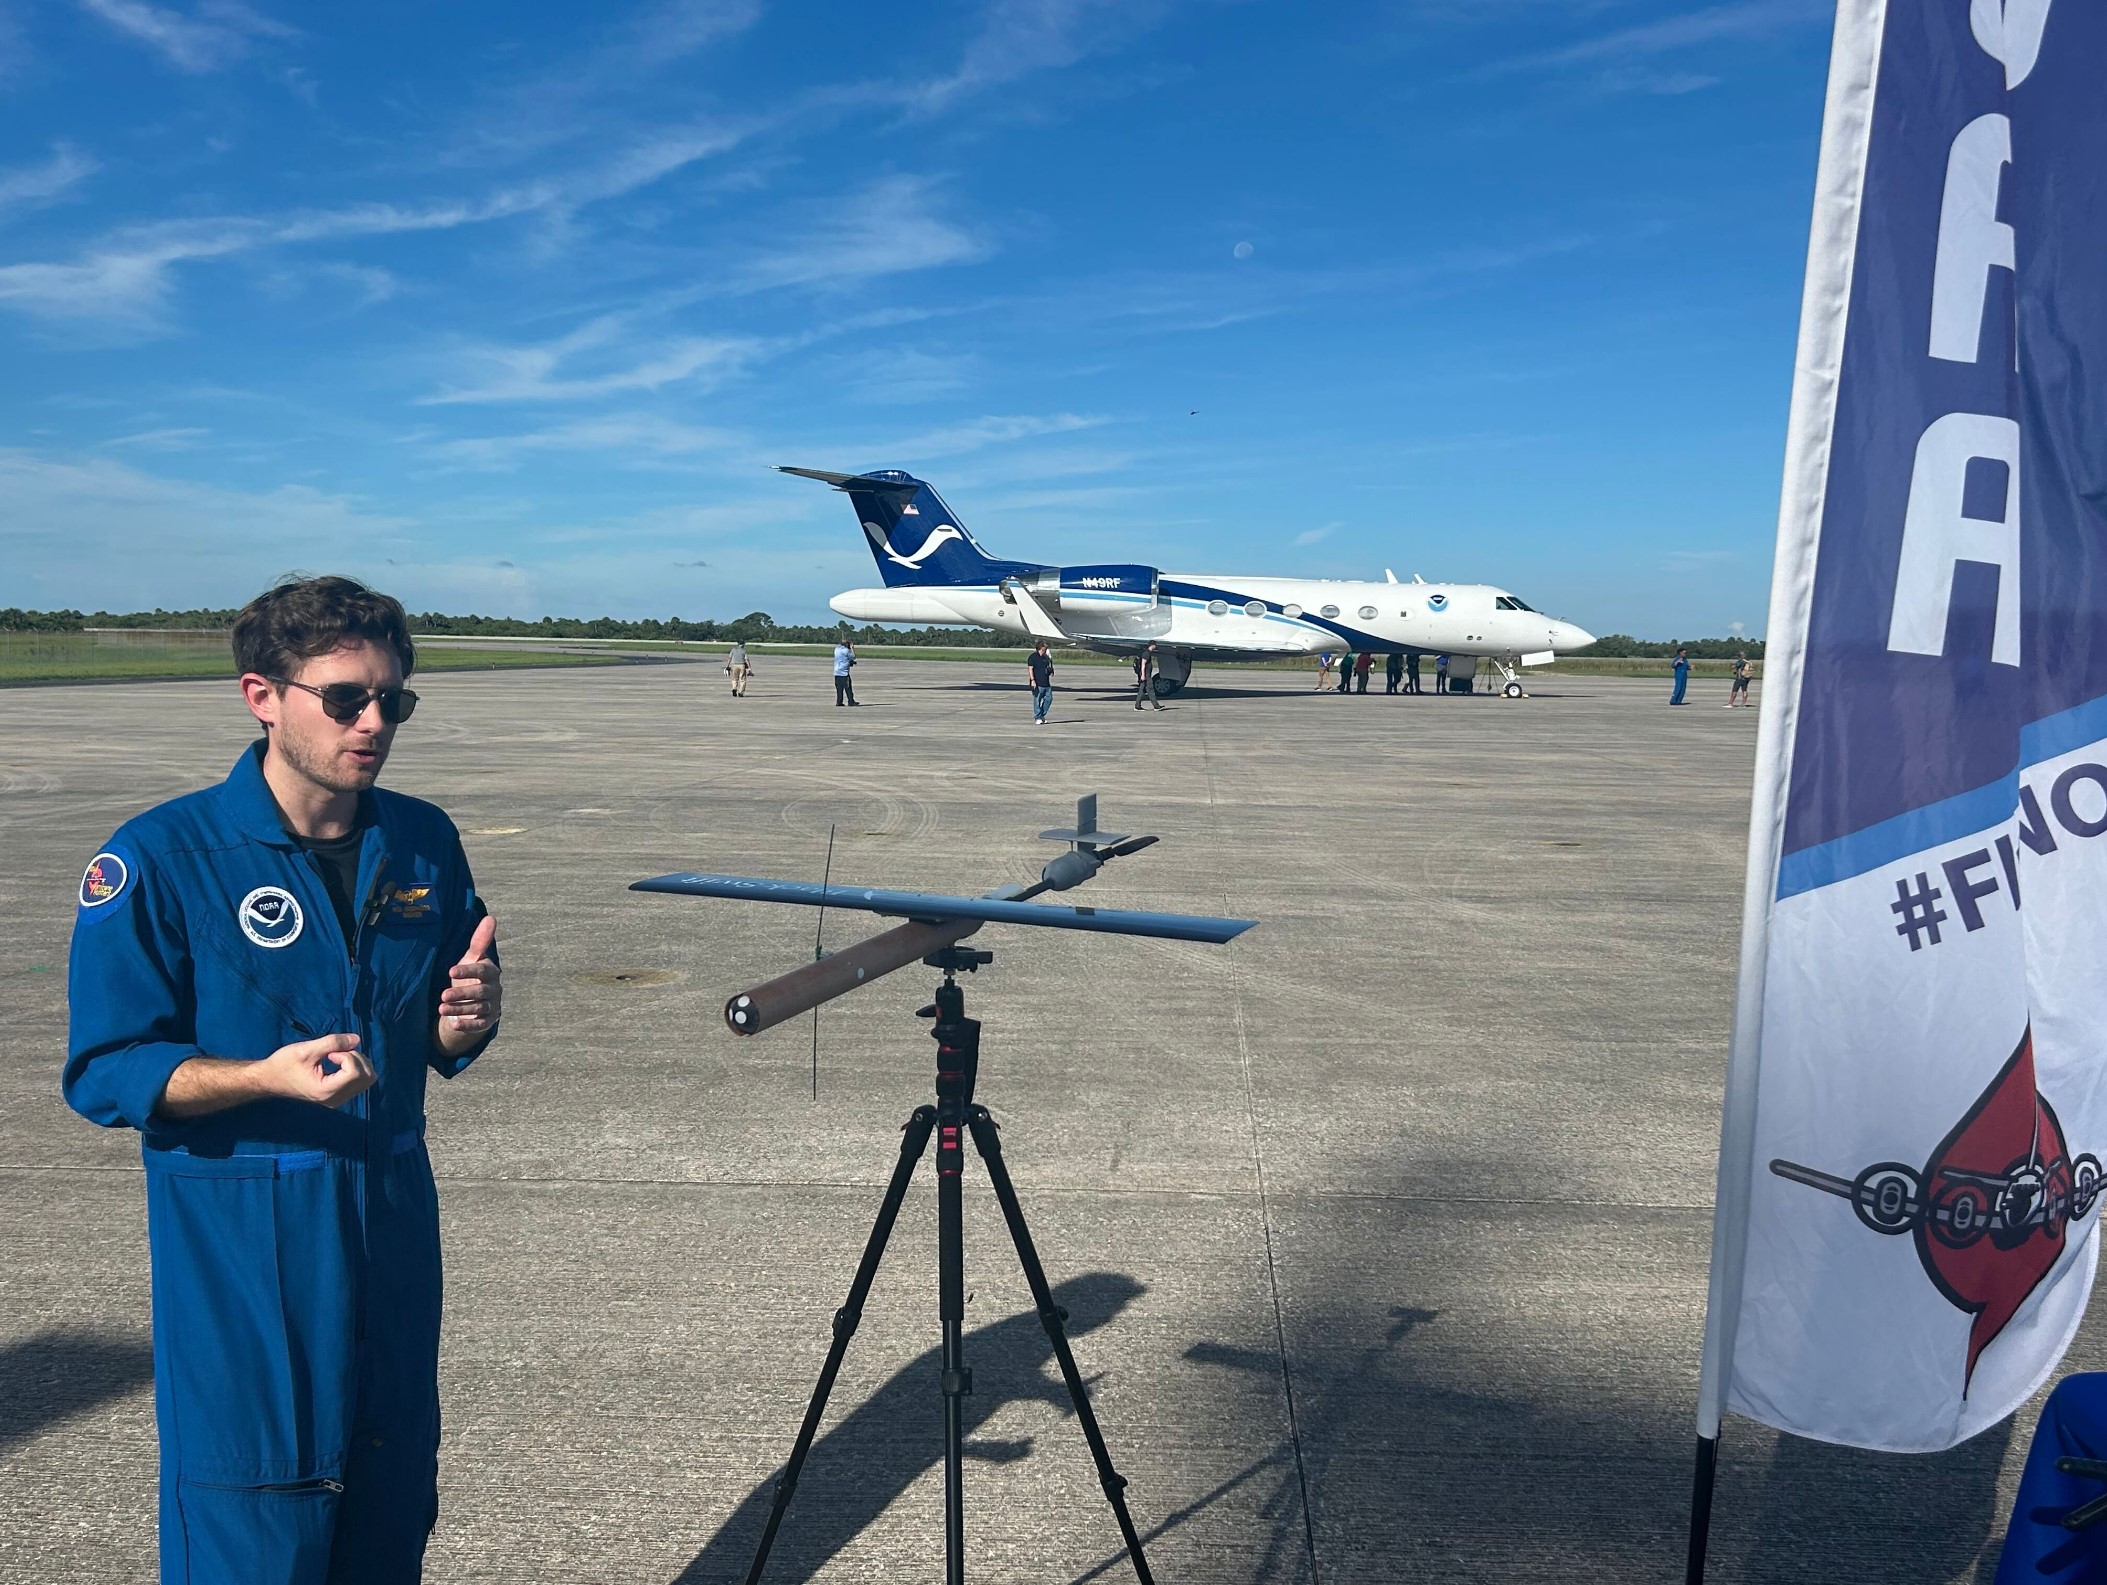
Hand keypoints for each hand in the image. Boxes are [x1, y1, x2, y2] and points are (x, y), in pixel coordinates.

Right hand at [259, 1032, 375, 1108]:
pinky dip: (355, 1068)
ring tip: (336, 1057)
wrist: (270, 1079)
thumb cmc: (284, 1063)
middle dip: (356, 1058)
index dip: (347, 1056)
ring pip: (367, 1079)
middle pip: (367, 1076)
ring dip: (357, 1062)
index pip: (356, 1072)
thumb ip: (333, 1042)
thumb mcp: (306, 1049)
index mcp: (326, 1091)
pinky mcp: (338, 1096)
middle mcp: (335, 1099)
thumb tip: (357, 1039)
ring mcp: (338, 1100)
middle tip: (335, 1053)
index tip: (329, 1053)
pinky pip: (360, 1082)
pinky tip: (337, 1064)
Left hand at [438, 915, 500, 1050]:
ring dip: (460, 1009)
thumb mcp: (473, 958)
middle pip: (480, 992)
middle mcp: (494, 989)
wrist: (477, 998)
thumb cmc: (472, 974)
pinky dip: (468, 1025)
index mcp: (491, 972)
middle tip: (443, 995)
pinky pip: (480, 1024)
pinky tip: (453, 1025)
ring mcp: (492, 1005)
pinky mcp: (488, 1020)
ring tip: (441, 1008)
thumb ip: (480, 940)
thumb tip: (491, 917)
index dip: (467, 971)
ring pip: (478, 1008)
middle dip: (462, 994)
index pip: (482, 971)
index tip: (450, 971)